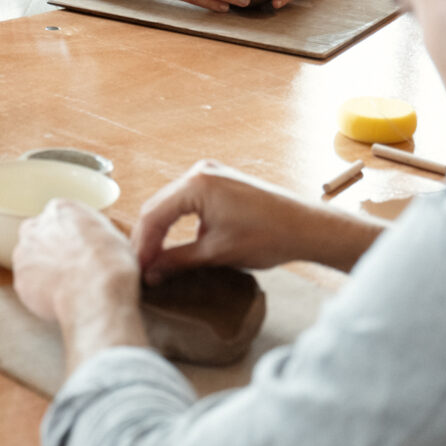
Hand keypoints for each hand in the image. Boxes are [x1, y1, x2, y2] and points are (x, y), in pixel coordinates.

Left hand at [13, 200, 147, 368]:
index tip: (79, 248)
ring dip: (44, 271)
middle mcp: (35, 227)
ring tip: (68, 286)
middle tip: (71, 268)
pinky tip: (60, 298)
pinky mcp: (20, 281)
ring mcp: (23, 254)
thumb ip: (90, 230)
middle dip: (51, 250)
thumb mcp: (111, 233)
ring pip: (31, 261)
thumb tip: (91, 240)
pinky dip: (41, 293)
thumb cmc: (111, 263)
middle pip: (39, 237)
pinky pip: (29, 286)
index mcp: (60, 210)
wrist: (96, 293)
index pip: (59, 218)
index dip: (71, 236)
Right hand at [132, 161, 383, 283]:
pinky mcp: (220, 183)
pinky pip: (187, 202)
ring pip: (171, 204)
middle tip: (139, 266)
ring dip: (160, 230)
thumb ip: (177, 260)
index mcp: (196, 184)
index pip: (153, 215)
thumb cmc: (269, 236)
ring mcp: (211, 174)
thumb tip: (150, 273)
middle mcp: (200, 172)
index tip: (136, 269)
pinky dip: (176, 222)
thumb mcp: (216, 253)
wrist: (308, 228)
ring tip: (152, 258)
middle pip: (158, 206)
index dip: (142, 245)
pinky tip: (171, 243)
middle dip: (147, 238)